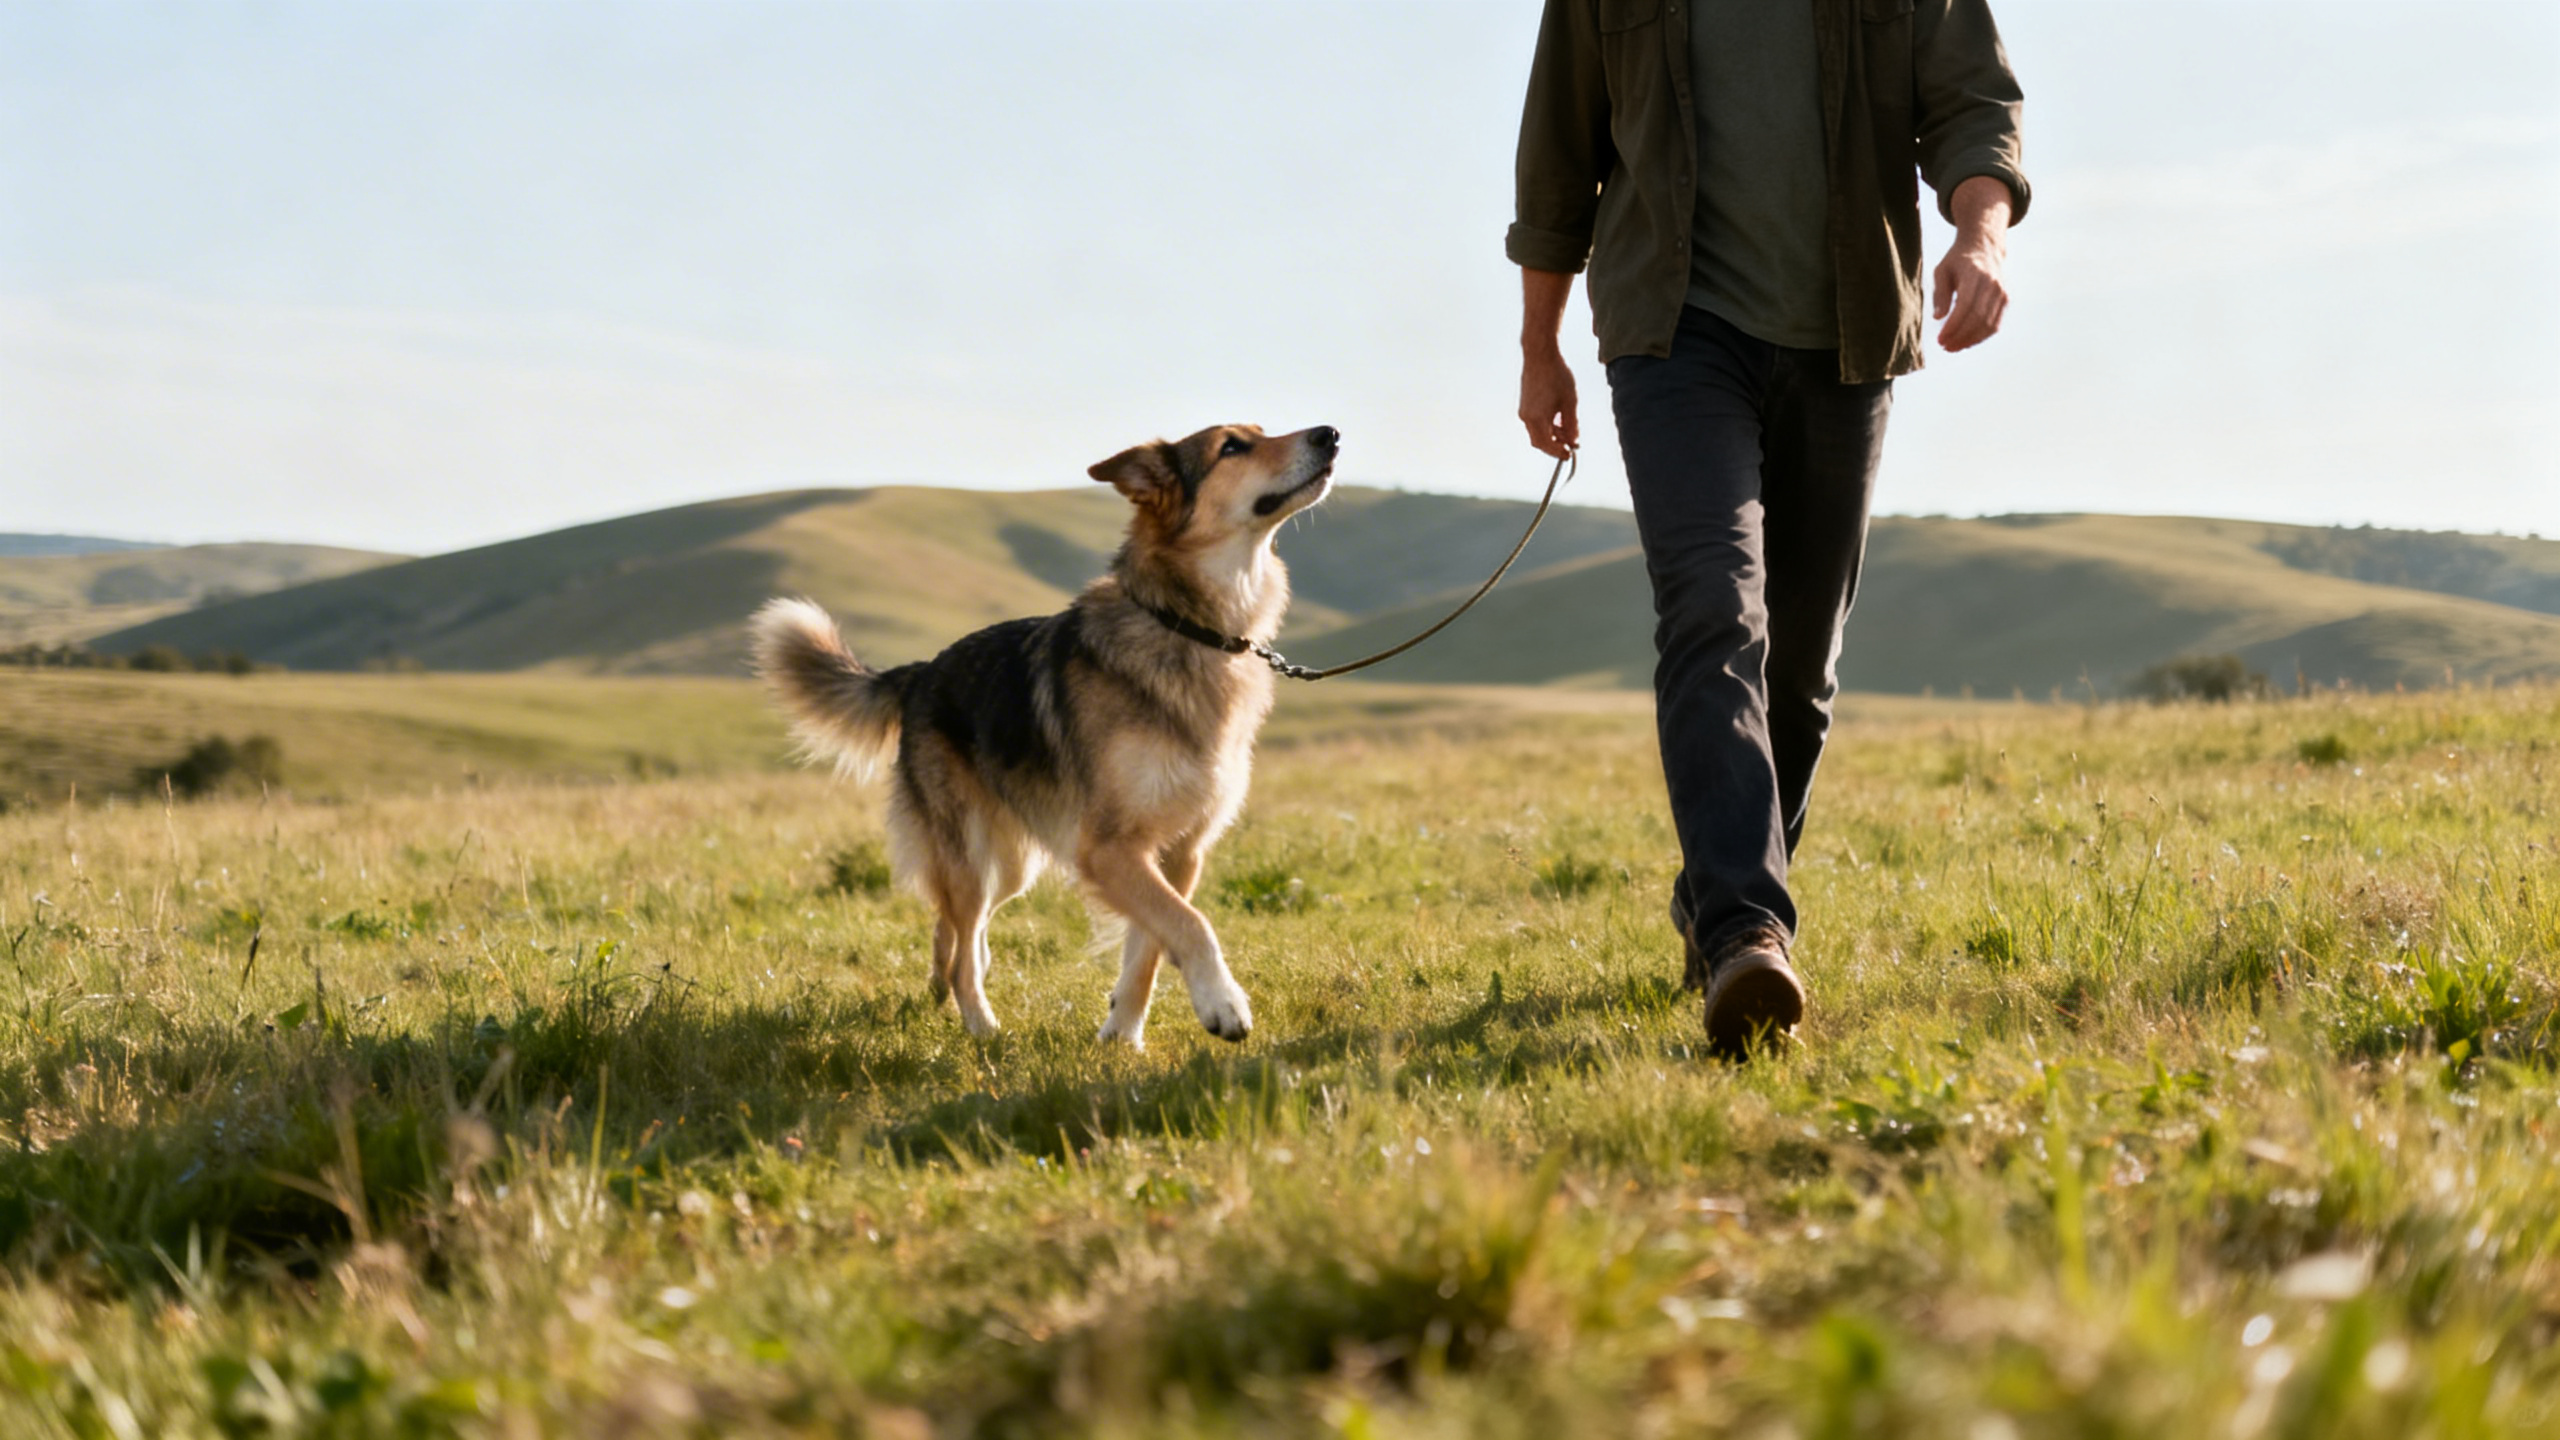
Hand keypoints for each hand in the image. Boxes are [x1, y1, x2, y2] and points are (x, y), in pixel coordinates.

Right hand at [1519, 347, 1578, 458]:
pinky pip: (1535, 422)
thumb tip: (1574, 440)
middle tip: (1570, 444)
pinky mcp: (1525, 404)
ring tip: (1568, 427)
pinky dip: (1547, 424)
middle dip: (1555, 444)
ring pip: (1537, 431)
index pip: (1546, 445)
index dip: (1558, 452)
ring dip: (1552, 433)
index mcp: (1536, 418)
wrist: (1540, 354)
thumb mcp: (1570, 402)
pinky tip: (1558, 417)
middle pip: (1540, 441)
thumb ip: (1572, 424)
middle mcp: (1526, 417)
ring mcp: (1524, 410)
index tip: (1569, 455)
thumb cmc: (1556, 375)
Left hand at [1932, 174, 2013, 352]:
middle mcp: (1992, 284)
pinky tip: (1966, 342)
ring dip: (1970, 340)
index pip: (1966, 305)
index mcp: (1975, 274)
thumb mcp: (1942, 271)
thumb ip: (1939, 293)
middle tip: (1945, 346)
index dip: (1953, 326)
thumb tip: (1938, 317)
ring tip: (1953, 347)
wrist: (1984, 248)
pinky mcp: (2006, 300)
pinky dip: (1981, 336)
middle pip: (1978, 317)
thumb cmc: (1957, 261)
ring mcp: (2002, 292)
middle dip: (1960, 336)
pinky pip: (1995, 324)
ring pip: (1988, 324)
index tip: (1940, 339)